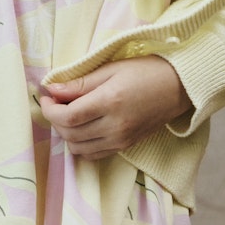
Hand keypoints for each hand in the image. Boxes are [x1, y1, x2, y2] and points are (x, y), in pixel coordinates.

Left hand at [39, 56, 192, 160]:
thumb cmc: (146, 70)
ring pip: (78, 148)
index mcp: (110, 103)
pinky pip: (93, 154)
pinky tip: (82, 126)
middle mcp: (114, 127)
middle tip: (54, 101)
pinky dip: (81, 144)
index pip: (67, 116)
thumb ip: (80, 83)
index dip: (49, 109)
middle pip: (70, 134)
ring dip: (66, 132)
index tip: (44, 96)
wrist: (179, 87)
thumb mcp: (111, 69)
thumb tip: (51, 89)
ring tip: (69, 113)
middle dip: (54, 119)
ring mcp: (121, 140)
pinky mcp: (125, 147)